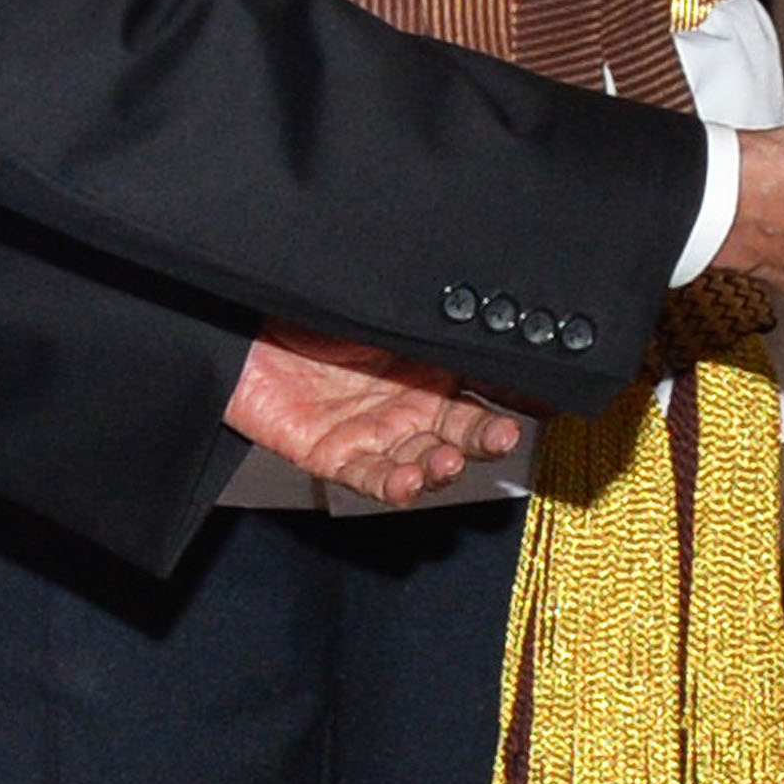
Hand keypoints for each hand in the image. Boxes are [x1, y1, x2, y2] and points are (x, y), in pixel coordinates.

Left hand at [224, 325, 526, 506]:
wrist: (240, 329)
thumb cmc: (309, 307)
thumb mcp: (378, 305)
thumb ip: (427, 315)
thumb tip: (481, 298)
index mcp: (432, 365)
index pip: (485, 385)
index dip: (515, 396)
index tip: (543, 400)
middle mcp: (412, 404)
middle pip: (465, 431)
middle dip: (487, 439)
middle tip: (501, 436)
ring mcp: (377, 434)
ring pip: (424, 462)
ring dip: (441, 468)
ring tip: (447, 461)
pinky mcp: (338, 458)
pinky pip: (372, 479)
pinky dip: (393, 485)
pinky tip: (408, 482)